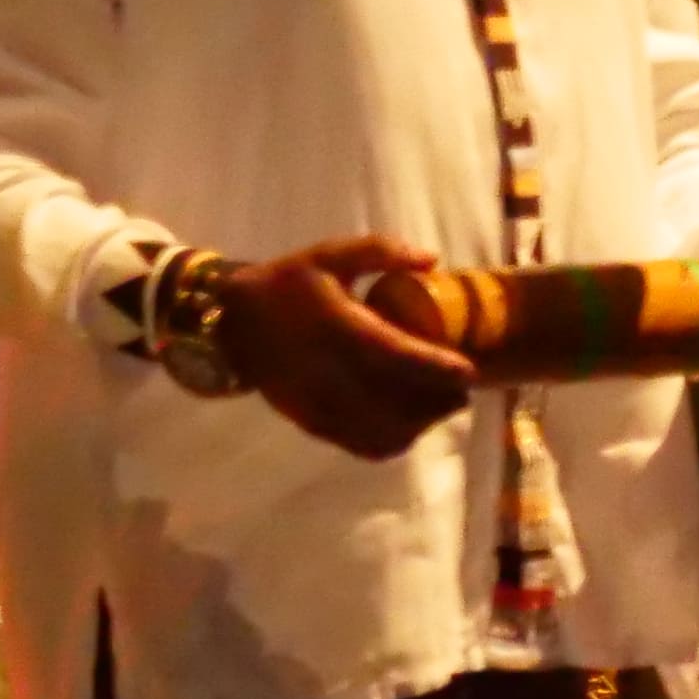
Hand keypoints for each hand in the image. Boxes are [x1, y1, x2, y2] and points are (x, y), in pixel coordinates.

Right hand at [216, 234, 475, 456]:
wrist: (229, 324)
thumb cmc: (286, 285)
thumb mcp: (328, 255)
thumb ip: (380, 251)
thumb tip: (432, 260)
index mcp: (336, 329)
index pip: (396, 356)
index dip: (438, 368)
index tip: (469, 369)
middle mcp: (329, 373)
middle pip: (399, 402)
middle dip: (439, 399)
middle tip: (461, 384)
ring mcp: (320, 405)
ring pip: (386, 432)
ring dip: (422, 422)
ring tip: (439, 402)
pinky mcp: (314, 424)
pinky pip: (365, 447)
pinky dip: (396, 439)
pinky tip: (410, 421)